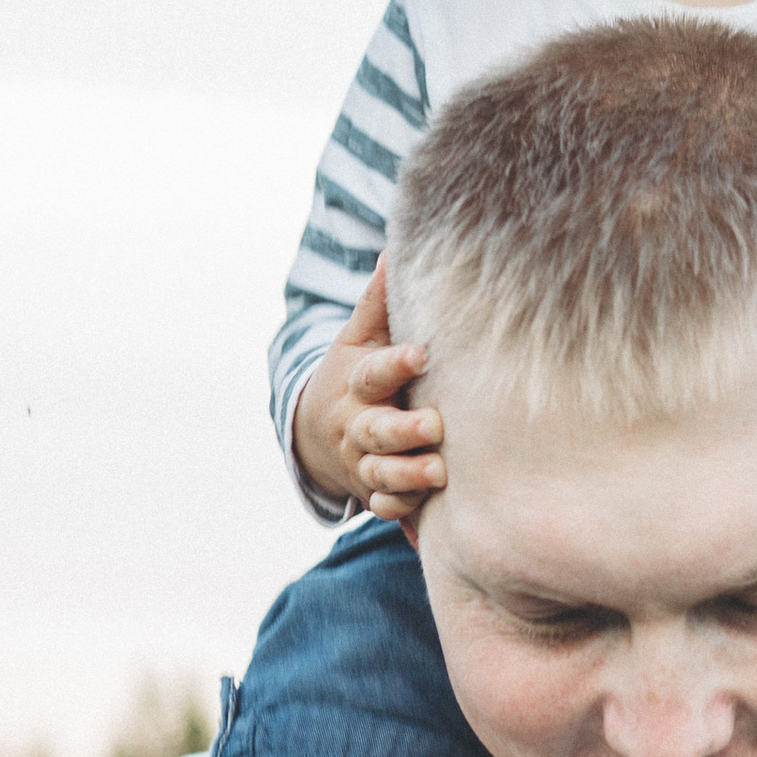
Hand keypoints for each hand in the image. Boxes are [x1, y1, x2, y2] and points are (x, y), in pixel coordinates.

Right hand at [289, 260, 446, 521]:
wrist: (318, 435)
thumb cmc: (355, 375)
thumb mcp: (359, 338)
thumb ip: (379, 302)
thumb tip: (396, 247)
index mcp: (358, 382)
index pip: (374, 372)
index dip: (396, 363)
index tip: (421, 353)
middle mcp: (358, 424)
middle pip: (377, 429)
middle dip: (403, 429)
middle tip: (434, 425)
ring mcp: (363, 461)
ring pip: (381, 471)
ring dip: (407, 475)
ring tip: (438, 472)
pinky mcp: (374, 489)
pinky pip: (384, 504)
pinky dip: (399, 508)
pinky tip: (421, 509)